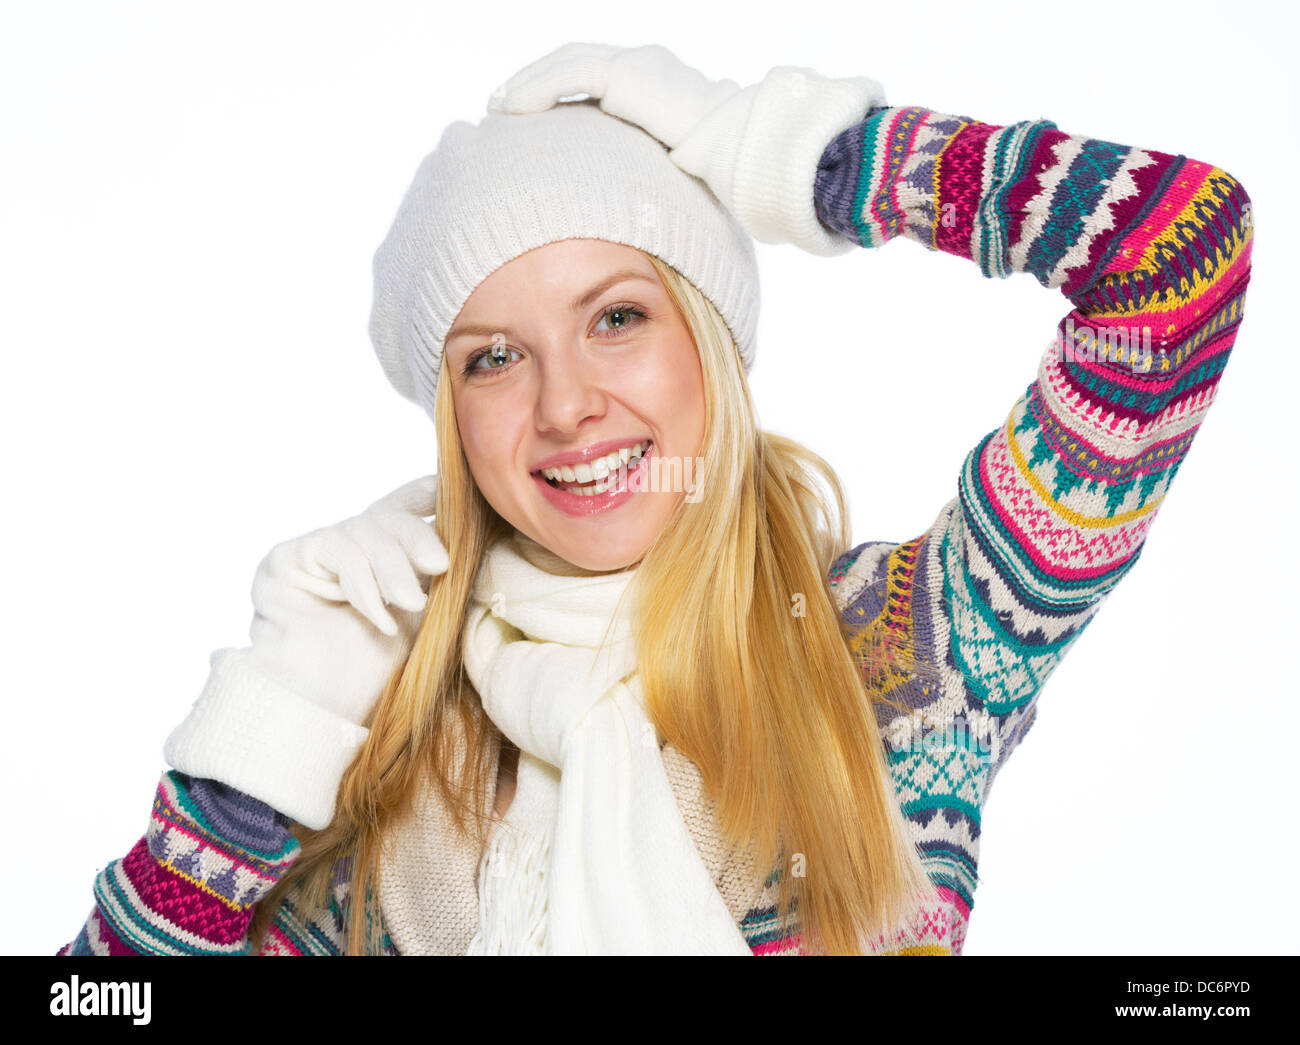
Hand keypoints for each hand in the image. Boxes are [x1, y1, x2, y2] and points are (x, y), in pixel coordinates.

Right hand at [245, 475, 447, 725]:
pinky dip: (362, 584)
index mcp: (383, 551)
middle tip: (440, 567)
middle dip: (417, 538)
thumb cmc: (379, 669)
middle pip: (388, 515)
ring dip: (391, 568)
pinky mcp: (284, 559)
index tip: (450, 489)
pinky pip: (334, 549)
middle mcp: (349, 544)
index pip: (406, 504)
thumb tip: (477, 531)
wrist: (328, 710)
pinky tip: (379, 618)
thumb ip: (437, 573)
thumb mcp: (424, 613)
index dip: (428, 491)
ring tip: (410, 604)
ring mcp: (315, 549)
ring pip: (363, 530)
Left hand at [488, 42, 741, 151]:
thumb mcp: (678, 173)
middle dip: (535, 83)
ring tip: (499, 106)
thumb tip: (637, 208)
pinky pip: (570, 75)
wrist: (745, 154)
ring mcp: (639, 64)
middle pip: (575, 65)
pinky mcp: (628, 73)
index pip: (597, 81)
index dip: (561, 95)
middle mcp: (647, 65)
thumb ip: (651, 173)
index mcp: (658, 86)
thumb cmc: (724, 176)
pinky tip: (513, 108)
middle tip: (503, 105)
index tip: (532, 118)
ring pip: (567, 64)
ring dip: (527, 84)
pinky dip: (537, 88)